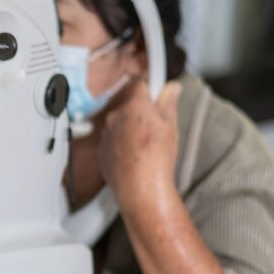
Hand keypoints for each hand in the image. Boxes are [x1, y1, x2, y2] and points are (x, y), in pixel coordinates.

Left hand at [97, 81, 181, 210]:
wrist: (140, 188)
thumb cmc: (157, 157)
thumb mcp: (170, 125)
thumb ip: (168, 102)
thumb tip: (171, 86)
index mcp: (134, 105)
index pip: (140, 85)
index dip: (151, 89)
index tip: (158, 94)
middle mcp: (115, 116)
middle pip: (130, 106)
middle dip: (142, 112)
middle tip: (157, 128)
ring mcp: (106, 134)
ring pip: (120, 124)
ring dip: (131, 129)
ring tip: (146, 147)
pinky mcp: (102, 150)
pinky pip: (113, 141)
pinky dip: (122, 145)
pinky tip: (135, 157)